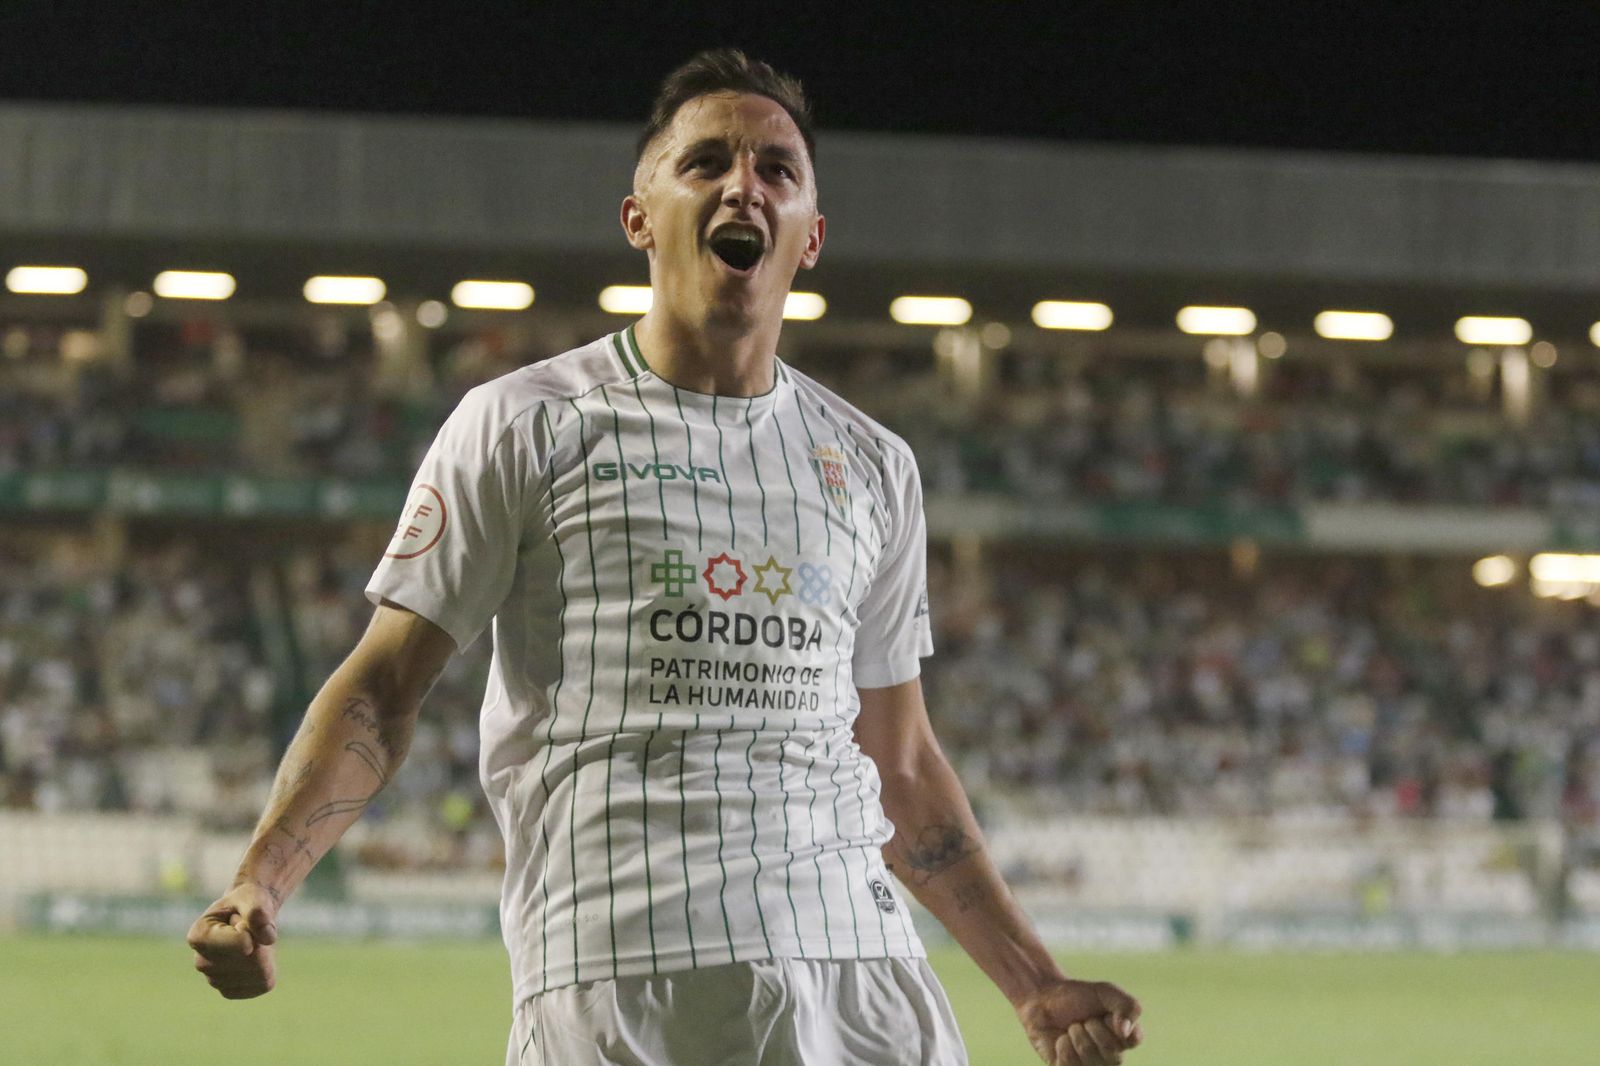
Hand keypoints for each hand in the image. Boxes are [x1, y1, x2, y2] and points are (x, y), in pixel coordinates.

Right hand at [186, 882, 279, 998]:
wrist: (245, 914)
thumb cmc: (247, 903)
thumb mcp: (253, 897)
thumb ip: (258, 911)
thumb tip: (268, 938)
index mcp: (199, 936)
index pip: (242, 944)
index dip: (254, 931)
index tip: (243, 921)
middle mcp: (201, 962)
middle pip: (252, 959)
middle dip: (261, 940)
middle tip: (249, 929)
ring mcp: (215, 981)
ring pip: (260, 973)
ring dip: (265, 954)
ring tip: (250, 942)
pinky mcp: (232, 992)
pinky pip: (263, 984)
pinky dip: (268, 969)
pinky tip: (254, 958)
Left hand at [1014, 978, 1143, 1065]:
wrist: (1042, 999)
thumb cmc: (1076, 996)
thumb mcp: (1105, 992)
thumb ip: (1127, 1006)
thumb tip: (1126, 1032)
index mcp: (1125, 1038)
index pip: (1133, 1039)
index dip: (1115, 1024)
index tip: (1104, 1013)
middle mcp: (1112, 1057)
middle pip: (1112, 1052)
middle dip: (1093, 1028)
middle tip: (1083, 1020)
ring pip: (1091, 1061)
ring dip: (1076, 1037)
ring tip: (1071, 1028)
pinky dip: (1063, 1047)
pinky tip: (1061, 1041)